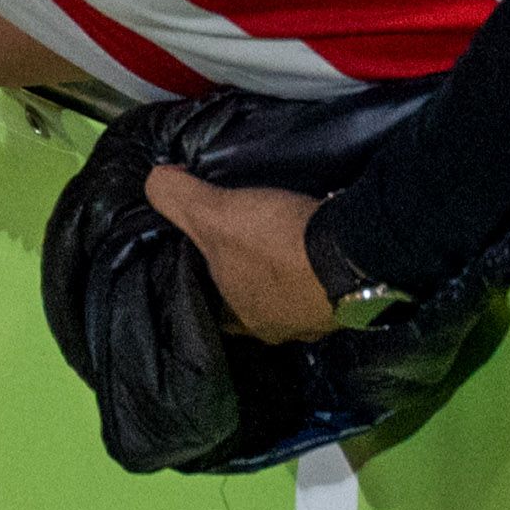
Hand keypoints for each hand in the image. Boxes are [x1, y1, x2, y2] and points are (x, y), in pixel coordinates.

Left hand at [144, 166, 338, 340]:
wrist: (354, 254)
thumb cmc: (273, 243)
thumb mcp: (210, 213)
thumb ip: (175, 198)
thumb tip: (155, 182)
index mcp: (238, 316)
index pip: (212, 296)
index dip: (206, 269)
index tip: (210, 243)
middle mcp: (275, 328)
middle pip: (252, 296)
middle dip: (249, 270)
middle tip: (249, 235)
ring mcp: (315, 320)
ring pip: (290, 293)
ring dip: (287, 270)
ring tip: (284, 236)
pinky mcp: (350, 303)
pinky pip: (322, 284)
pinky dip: (317, 267)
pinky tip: (317, 244)